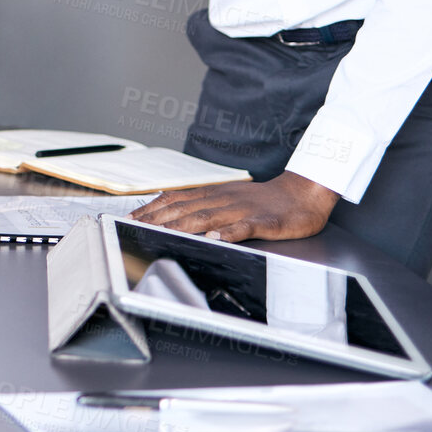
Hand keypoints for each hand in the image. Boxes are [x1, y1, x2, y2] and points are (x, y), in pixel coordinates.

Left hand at [128, 172, 339, 243]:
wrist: (303, 193)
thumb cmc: (263, 200)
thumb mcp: (228, 197)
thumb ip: (202, 204)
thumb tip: (171, 211)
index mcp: (212, 195)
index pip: (174, 200)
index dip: (150, 209)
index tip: (128, 218)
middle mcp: (223, 200)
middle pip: (184, 209)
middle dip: (156, 219)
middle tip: (133, 227)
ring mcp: (242, 211)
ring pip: (207, 217)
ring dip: (182, 226)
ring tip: (162, 234)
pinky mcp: (264, 222)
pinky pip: (244, 227)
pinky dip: (229, 232)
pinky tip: (216, 238)